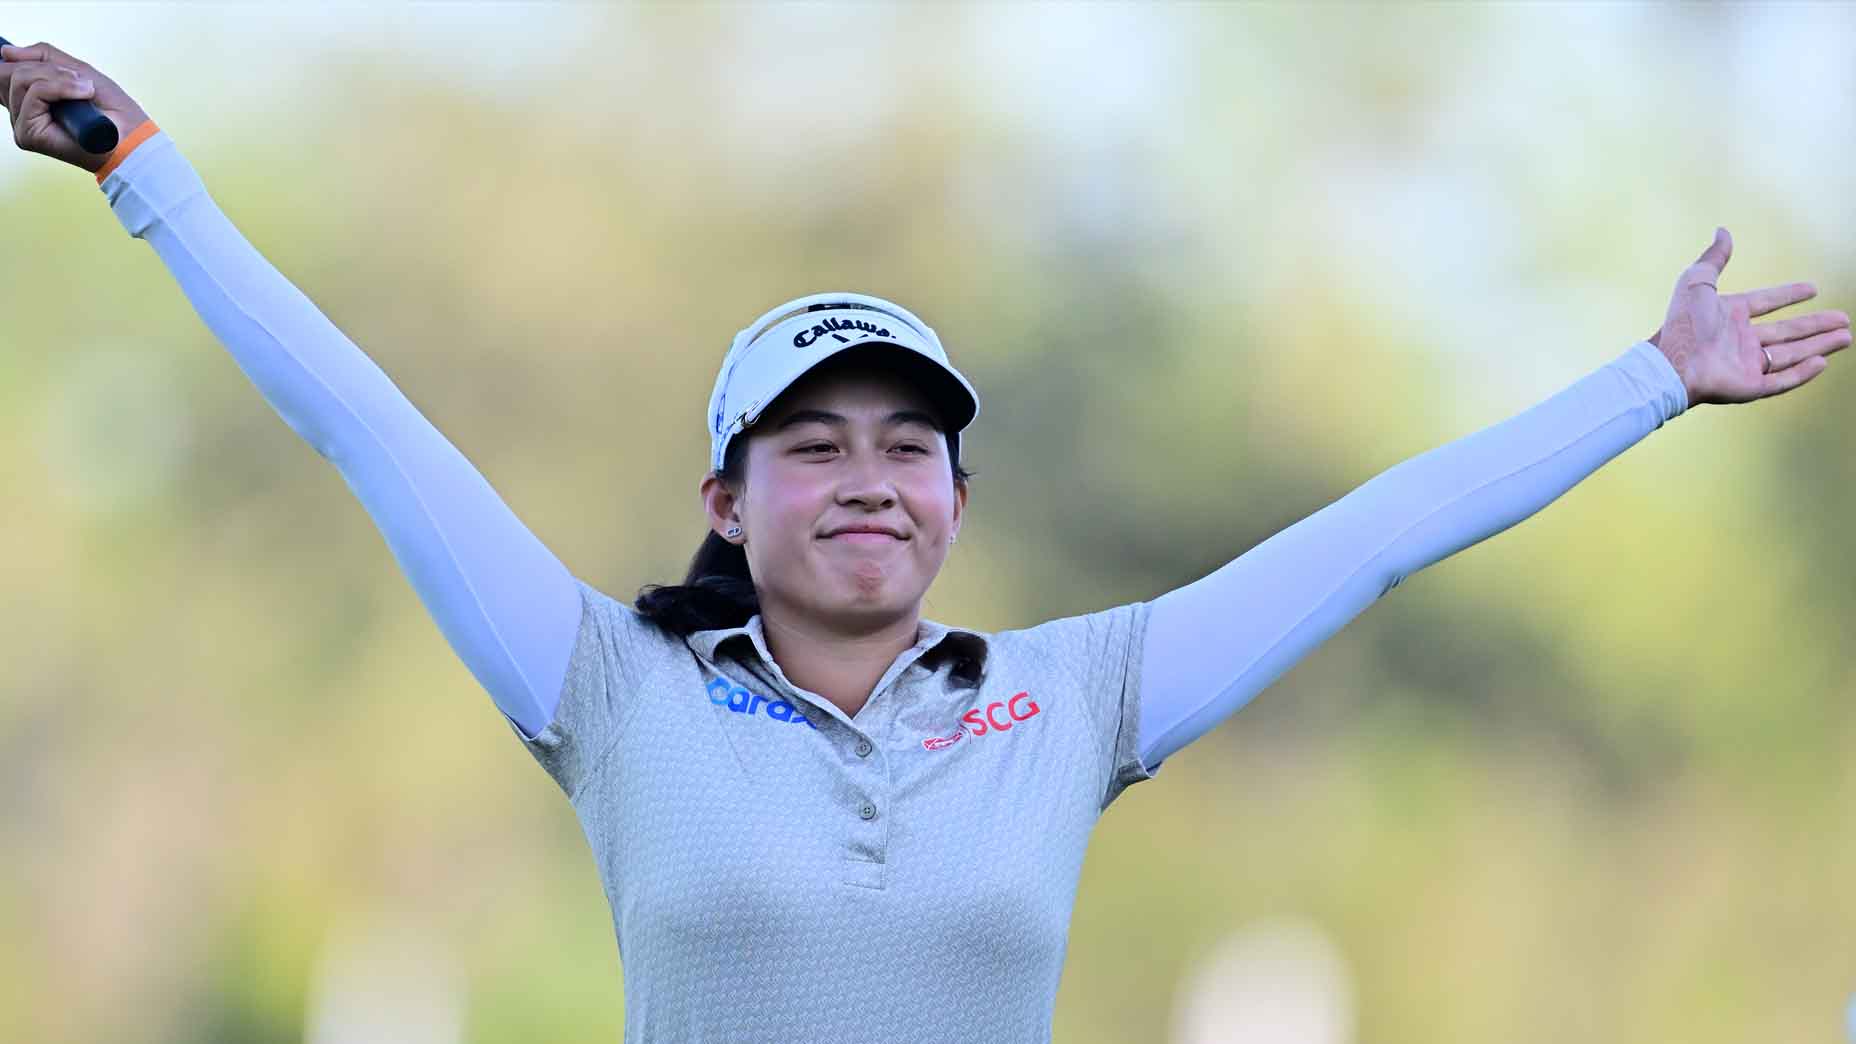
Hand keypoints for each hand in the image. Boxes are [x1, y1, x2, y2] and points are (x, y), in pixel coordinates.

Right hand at [0, 40, 149, 173]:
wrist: (131, 136)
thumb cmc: (111, 110)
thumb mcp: (76, 70)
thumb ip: (42, 57)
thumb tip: (6, 51)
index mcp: (28, 100)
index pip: (5, 70)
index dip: (23, 60)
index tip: (54, 67)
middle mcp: (20, 114)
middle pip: (11, 71)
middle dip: (49, 68)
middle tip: (79, 81)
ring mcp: (22, 125)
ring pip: (22, 79)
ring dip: (59, 78)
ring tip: (85, 91)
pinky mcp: (28, 134)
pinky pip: (34, 93)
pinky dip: (62, 88)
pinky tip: (83, 96)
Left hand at [1647, 228, 1849, 406]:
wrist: (1672, 361)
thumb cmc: (1682, 322)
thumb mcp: (1697, 281)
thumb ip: (1713, 257)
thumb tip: (1722, 230)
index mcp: (1729, 315)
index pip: (1766, 302)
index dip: (1789, 295)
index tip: (1812, 288)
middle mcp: (1740, 340)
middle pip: (1787, 332)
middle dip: (1816, 325)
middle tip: (1843, 319)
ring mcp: (1745, 364)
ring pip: (1791, 354)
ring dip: (1819, 345)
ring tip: (1846, 336)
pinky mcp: (1749, 386)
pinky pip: (1781, 380)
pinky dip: (1803, 373)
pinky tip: (1823, 362)